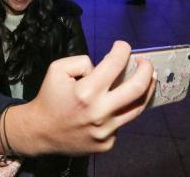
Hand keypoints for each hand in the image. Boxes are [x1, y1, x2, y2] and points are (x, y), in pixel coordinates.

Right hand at [0, 41, 155, 155]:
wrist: (40, 131)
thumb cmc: (50, 97)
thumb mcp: (57, 69)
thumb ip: (82, 62)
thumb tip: (105, 67)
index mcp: (86, 92)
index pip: (114, 64)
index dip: (122, 50)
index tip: (123, 46)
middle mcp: (99, 112)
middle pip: (137, 88)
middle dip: (146, 70)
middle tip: (145, 62)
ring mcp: (105, 131)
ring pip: (137, 108)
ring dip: (146, 89)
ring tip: (149, 78)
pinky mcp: (106, 144)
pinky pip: (121, 123)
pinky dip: (121, 110)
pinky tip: (116, 105)